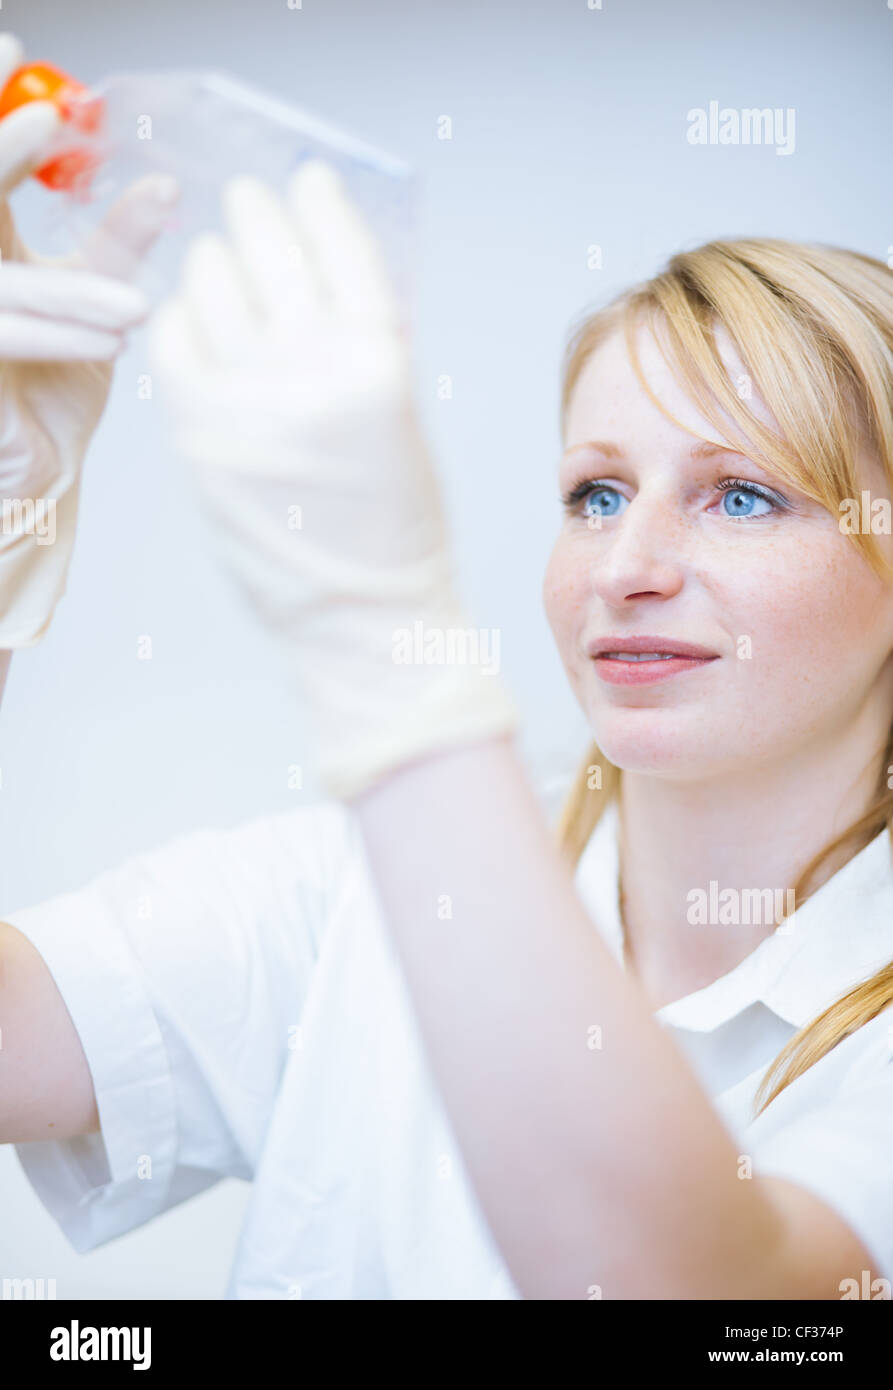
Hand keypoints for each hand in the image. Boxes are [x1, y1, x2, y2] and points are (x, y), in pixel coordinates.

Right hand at [0, 31, 178, 646]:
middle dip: (0, 151)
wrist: (39, 471)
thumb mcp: (94, 297)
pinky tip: (112, 341)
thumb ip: (120, 243)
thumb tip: (167, 187)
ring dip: (67, 287)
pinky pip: (1, 330)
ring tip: (133, 309)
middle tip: (46, 119)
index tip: (11, 45)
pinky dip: (57, 331)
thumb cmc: (56, 385)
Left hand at [148, 159, 516, 797]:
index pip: (342, 247)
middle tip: (249, 201)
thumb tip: (314, 277)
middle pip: (271, 250)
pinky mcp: (199, 434)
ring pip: (213, 283)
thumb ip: (361, 345)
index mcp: (381, 364)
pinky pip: (173, 339)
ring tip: (222, 260)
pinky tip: (197, 317)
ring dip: (216, 260)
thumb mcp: (402, 418)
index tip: (305, 181)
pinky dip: (181, 316)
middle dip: (258, 214)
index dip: (318, 203)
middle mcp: (312, 372)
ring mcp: (249, 402)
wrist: (364, 617)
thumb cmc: (396, 528)